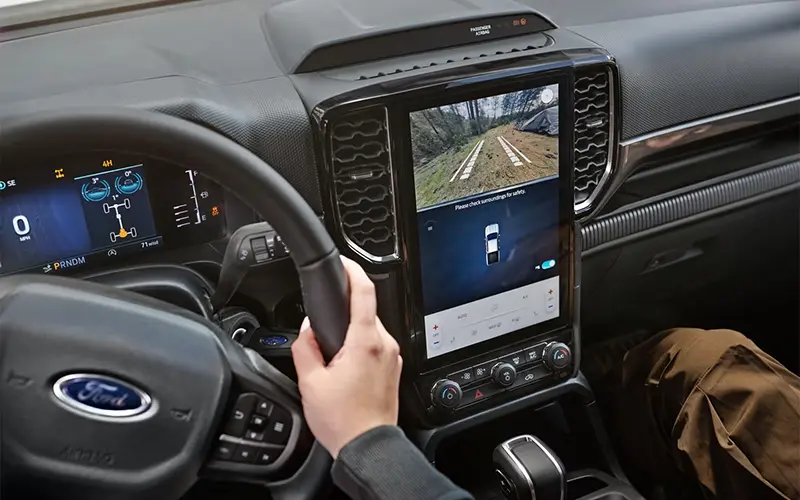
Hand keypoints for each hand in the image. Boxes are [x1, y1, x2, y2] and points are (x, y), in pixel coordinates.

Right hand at [291, 257, 402, 457]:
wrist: (368, 448)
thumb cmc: (343, 421)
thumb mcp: (310, 382)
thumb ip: (305, 347)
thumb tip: (307, 329)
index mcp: (365, 342)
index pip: (364, 292)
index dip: (353, 271)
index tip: (343, 263)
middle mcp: (385, 345)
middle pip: (365, 312)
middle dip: (343, 314)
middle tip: (323, 332)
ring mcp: (393, 357)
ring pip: (370, 330)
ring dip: (352, 334)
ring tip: (333, 360)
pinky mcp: (394, 369)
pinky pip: (376, 347)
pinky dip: (360, 348)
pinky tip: (346, 370)